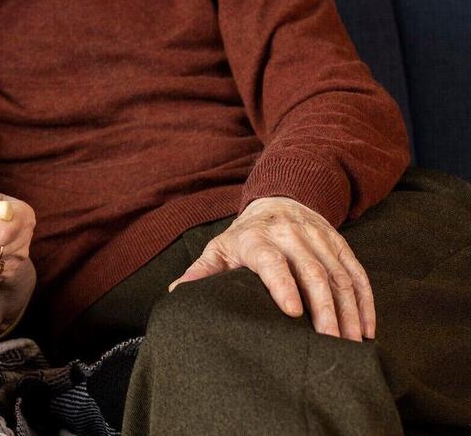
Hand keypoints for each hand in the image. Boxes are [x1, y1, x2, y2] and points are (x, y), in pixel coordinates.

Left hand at [169, 196, 374, 341]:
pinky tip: (367, 330)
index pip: (271, 260)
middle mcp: (290, 235)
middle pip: (313, 272)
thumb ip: (201, 271)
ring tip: (350, 345)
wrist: (279, 199)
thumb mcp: (219, 248)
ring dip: (349, 312)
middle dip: (325, 310)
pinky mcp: (340, 243)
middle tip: (330, 344)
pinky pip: (357, 273)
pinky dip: (365, 302)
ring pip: (339, 276)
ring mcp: (319, 238)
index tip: (293, 312)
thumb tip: (177, 294)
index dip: (282, 284)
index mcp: (256, 238)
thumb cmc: (244, 235)